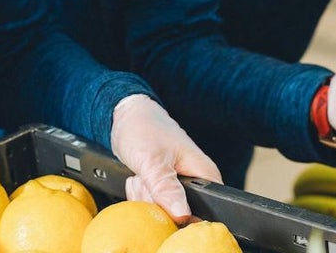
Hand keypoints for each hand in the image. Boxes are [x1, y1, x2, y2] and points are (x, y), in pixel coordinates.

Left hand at [110, 94, 221, 220]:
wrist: (127, 118)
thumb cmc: (143, 129)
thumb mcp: (152, 160)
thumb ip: (166, 188)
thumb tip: (182, 215)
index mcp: (204, 174)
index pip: (207, 212)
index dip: (185, 217)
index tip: (163, 202)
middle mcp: (196, 183)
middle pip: (181, 217)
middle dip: (156, 204)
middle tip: (147, 180)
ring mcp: (179, 188)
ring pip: (163, 213)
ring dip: (145, 198)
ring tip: (142, 175)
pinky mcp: (164, 189)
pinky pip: (152, 206)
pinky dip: (140, 196)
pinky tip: (138, 179)